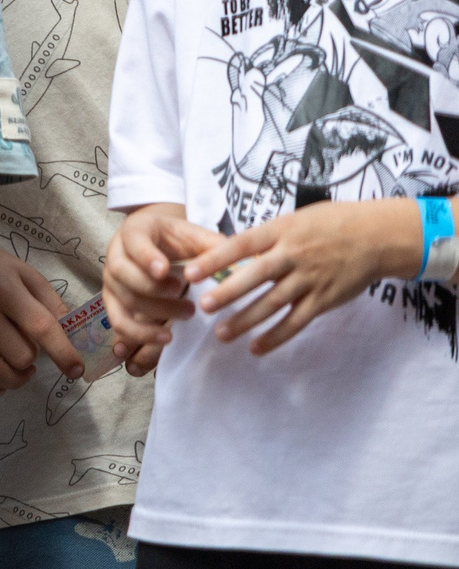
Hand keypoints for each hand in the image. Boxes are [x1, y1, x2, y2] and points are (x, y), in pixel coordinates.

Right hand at [0, 247, 81, 400]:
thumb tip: (71, 335)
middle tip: (29, 351)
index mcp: (5, 290)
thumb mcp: (24, 273)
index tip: (76, 370)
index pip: (41, 328)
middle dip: (32, 361)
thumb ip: (50, 302)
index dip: (63, 353)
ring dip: (14, 380)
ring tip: (19, 372)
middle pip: (19, 355)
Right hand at [102, 202, 216, 363]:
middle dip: (153, 289)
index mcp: (135, 230)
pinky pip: (118, 321)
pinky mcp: (113, 301)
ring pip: (124, 300)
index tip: (165, 271)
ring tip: (187, 316)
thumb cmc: (176, 238)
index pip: (134, 242)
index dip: (147, 258)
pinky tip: (163, 339)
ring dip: (154, 313)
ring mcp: (111, 279)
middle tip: (185, 300)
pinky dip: (137, 333)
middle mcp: (116, 254)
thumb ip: (214, 246)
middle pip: (124, 274)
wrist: (154, 239)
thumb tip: (244, 264)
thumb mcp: (194, 234)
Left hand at [184, 198, 421, 356]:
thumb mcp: (294, 220)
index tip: (190, 271)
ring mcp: (310, 279)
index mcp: (281, 231)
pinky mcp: (324, 299)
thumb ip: (266, 237)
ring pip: (273, 303)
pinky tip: (256, 348)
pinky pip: (296, 322)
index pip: (241, 245)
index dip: (214, 259)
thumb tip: (230, 250)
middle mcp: (294, 255)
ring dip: (246, 320)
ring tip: (221, 334)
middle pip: (255, 276)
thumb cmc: (330, 223)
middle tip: (201, 305)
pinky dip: (276, 337)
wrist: (378, 236)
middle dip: (227, 292)